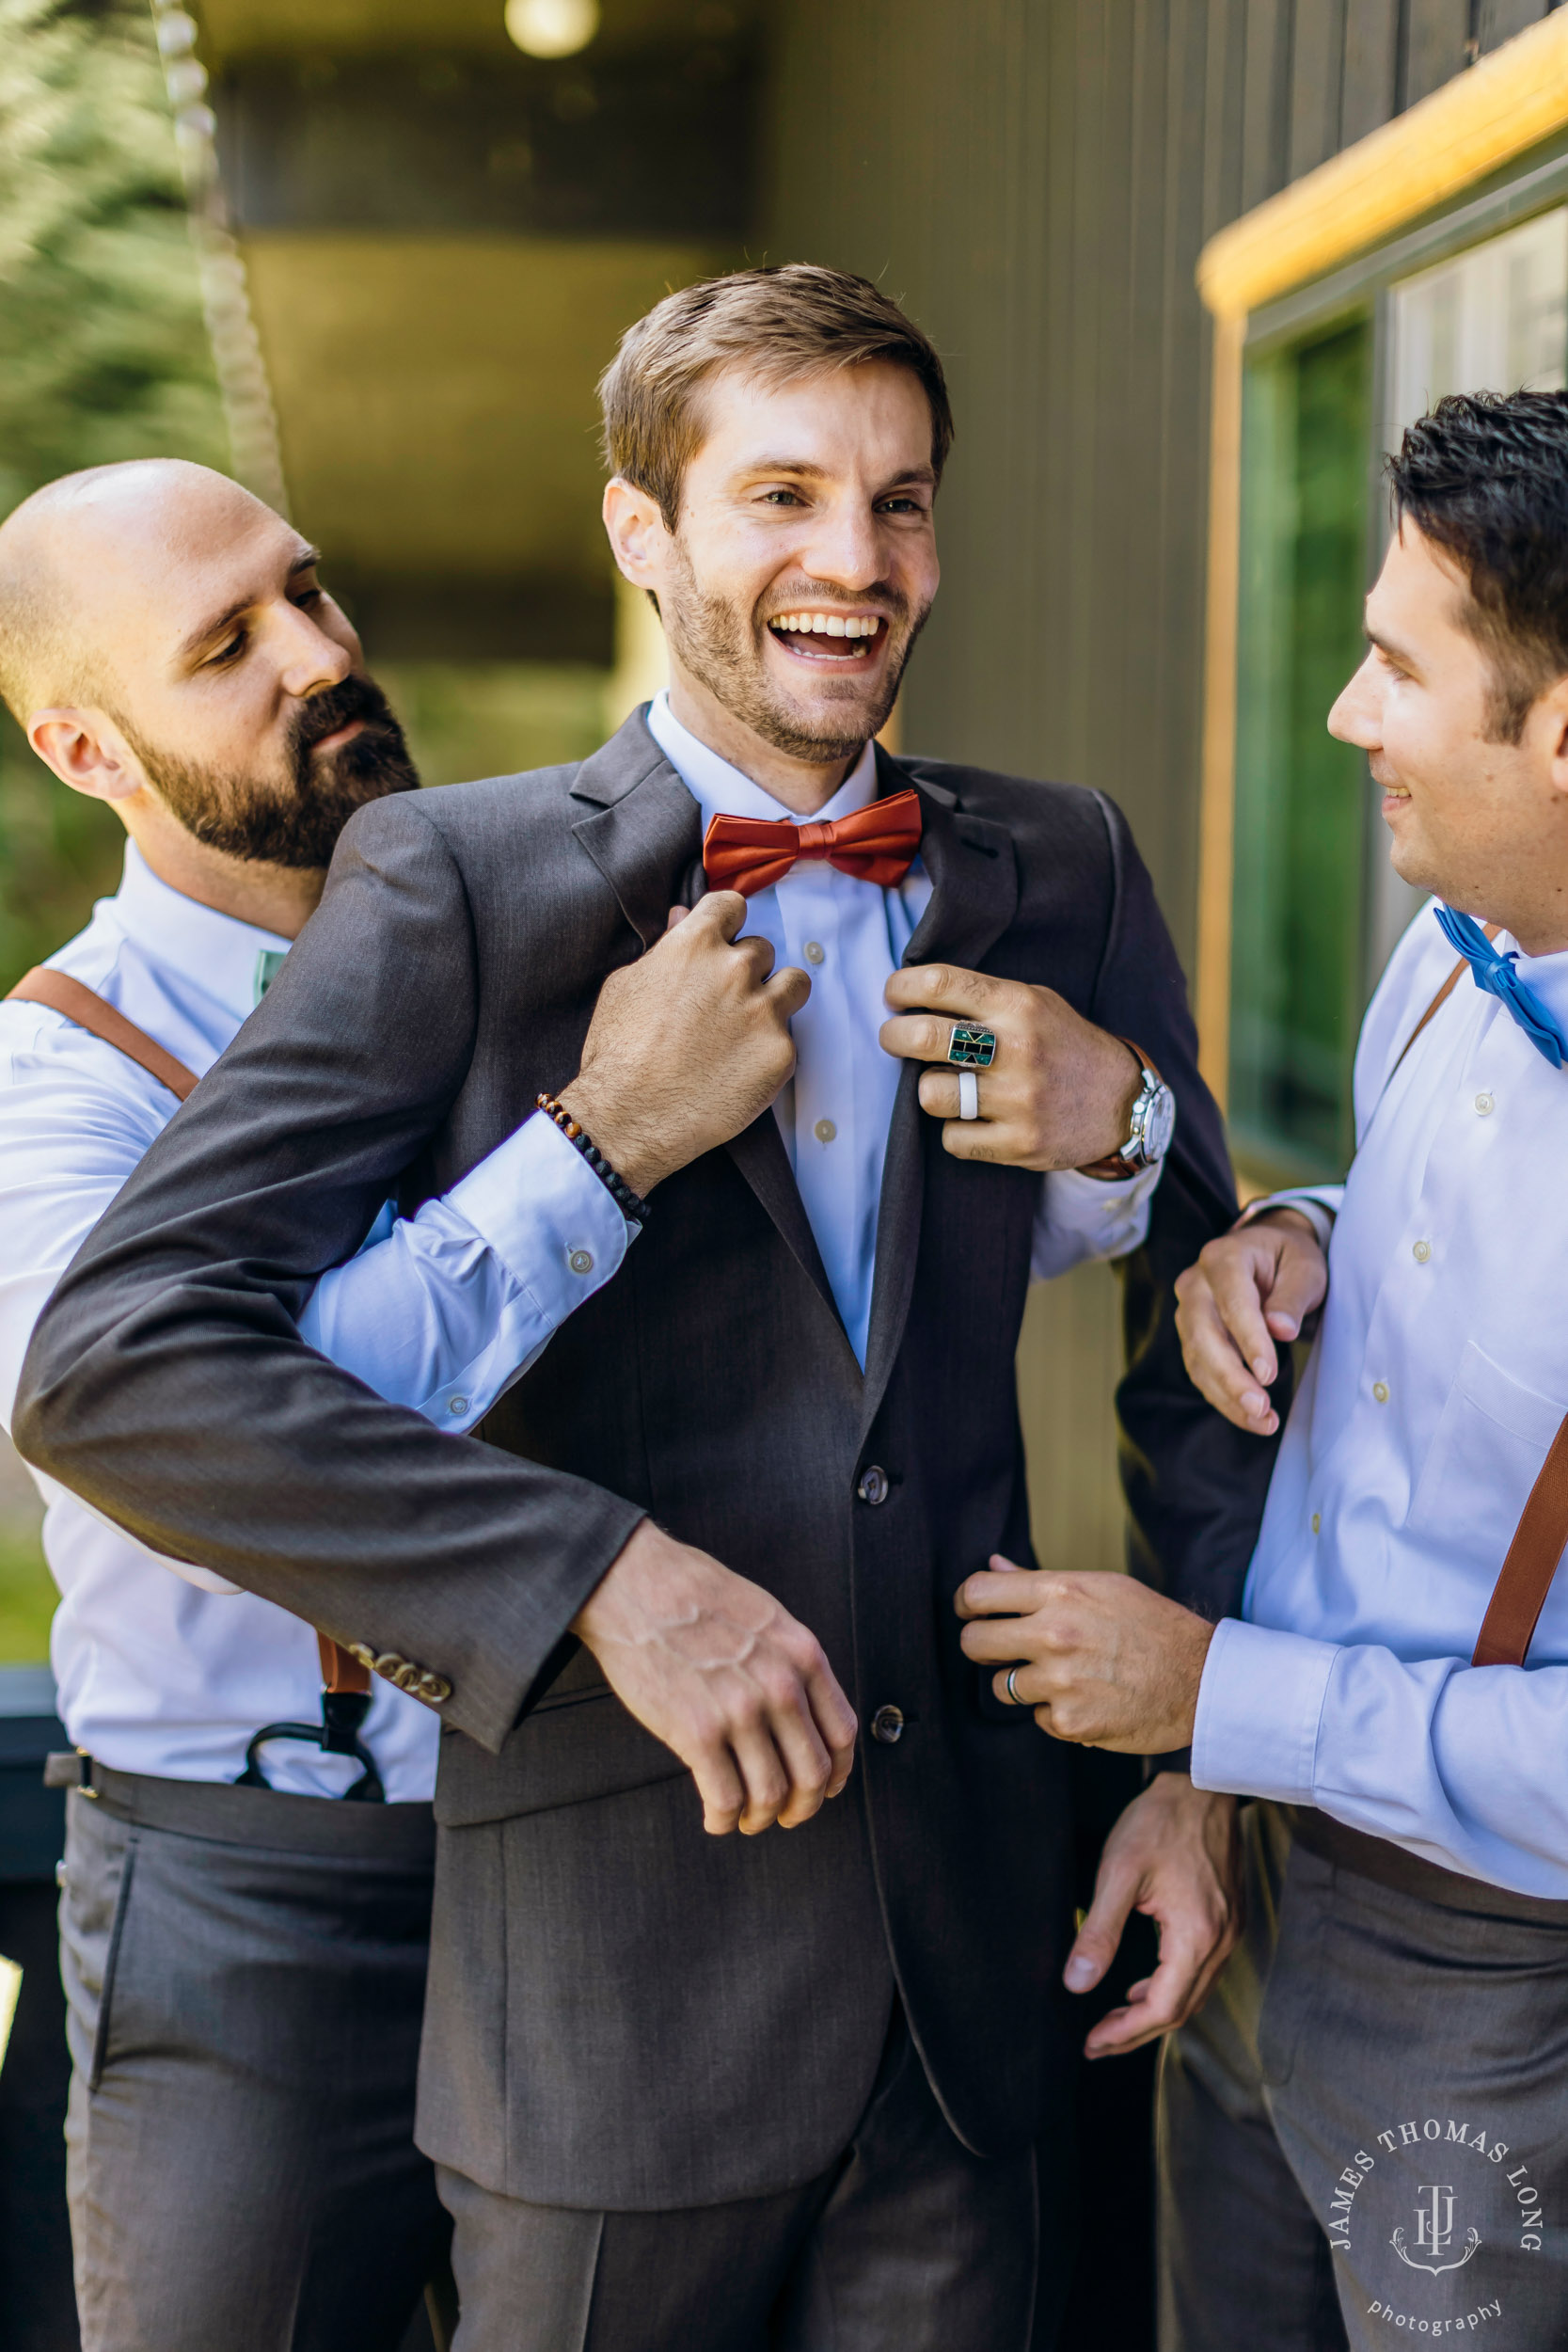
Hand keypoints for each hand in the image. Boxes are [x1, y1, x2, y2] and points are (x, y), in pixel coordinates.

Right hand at [559, 891, 808, 1197]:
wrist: (629, 1118)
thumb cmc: (616, 1054)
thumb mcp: (625, 986)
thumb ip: (663, 948)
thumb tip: (683, 918)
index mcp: (695, 944)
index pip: (731, 905)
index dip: (726, 923)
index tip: (722, 941)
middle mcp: (735, 970)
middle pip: (761, 949)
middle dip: (745, 970)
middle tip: (722, 1003)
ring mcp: (763, 1012)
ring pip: (794, 983)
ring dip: (776, 997)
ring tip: (750, 1025)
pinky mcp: (781, 1053)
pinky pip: (789, 1039)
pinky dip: (769, 1050)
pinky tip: (739, 1069)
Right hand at [572, 1520, 857, 1835]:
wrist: (635, 1584)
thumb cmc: (693, 1594)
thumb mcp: (765, 1616)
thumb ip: (790, 1662)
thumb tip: (804, 1712)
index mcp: (803, 1655)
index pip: (841, 1734)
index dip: (837, 1772)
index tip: (826, 1787)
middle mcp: (780, 1686)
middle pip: (812, 1773)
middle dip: (802, 1806)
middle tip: (786, 1814)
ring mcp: (739, 1711)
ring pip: (770, 1794)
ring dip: (761, 1818)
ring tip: (745, 1818)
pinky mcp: (696, 1733)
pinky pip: (724, 1798)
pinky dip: (723, 1819)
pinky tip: (715, 1818)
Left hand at [879, 964, 1141, 1171]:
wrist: (1122, 1102)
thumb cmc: (1063, 1045)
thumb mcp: (1036, 1003)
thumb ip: (983, 998)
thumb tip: (911, 997)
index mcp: (1020, 1005)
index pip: (939, 983)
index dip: (901, 988)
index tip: (894, 996)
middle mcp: (1019, 1049)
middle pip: (923, 1038)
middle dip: (894, 1036)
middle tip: (894, 1038)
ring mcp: (1020, 1100)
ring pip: (930, 1094)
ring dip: (930, 1089)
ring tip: (948, 1085)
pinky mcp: (1020, 1144)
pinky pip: (952, 1138)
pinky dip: (955, 1130)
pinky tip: (974, 1119)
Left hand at [955, 1558, 1213, 1751]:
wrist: (1203, 1680)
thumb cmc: (1154, 1627)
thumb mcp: (1103, 1587)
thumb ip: (1041, 1581)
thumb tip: (993, 1566)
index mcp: (1061, 1592)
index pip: (978, 1593)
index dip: (966, 1604)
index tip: (970, 1612)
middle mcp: (1054, 1634)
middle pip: (973, 1643)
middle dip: (981, 1646)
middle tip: (1001, 1649)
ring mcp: (1061, 1682)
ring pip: (1001, 1686)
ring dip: (1022, 1684)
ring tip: (1061, 1676)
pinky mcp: (1071, 1723)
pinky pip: (1037, 1718)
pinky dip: (1055, 1713)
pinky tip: (1087, 1700)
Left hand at [1065, 1777, 1240, 2057]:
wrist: (1204, 1785)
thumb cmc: (1161, 1821)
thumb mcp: (1119, 1873)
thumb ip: (1100, 1932)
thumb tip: (1077, 1984)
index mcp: (1196, 1935)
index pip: (1163, 2008)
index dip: (1126, 2033)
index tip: (1092, 2043)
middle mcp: (1221, 1941)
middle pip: (1180, 2010)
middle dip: (1136, 2032)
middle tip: (1097, 2041)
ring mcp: (1229, 1932)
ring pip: (1192, 1994)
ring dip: (1154, 2013)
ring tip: (1113, 2020)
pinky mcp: (1228, 1920)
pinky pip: (1200, 1972)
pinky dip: (1171, 1988)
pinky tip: (1143, 1985)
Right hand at [1174, 1209, 1327, 1435]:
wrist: (1268, 1253)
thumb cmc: (1289, 1258)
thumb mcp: (1305, 1268)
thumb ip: (1293, 1296)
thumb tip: (1281, 1329)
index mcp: (1223, 1257)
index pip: (1233, 1302)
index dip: (1249, 1340)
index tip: (1268, 1374)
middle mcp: (1196, 1283)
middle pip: (1203, 1335)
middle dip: (1231, 1377)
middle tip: (1261, 1408)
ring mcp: (1188, 1311)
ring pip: (1197, 1359)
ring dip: (1227, 1395)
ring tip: (1263, 1421)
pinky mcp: (1191, 1336)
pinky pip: (1201, 1371)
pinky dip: (1224, 1398)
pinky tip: (1251, 1416)